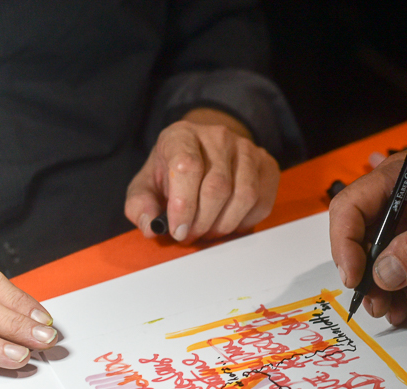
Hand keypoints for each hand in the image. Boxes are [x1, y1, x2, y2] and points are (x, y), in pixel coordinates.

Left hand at [125, 108, 279, 243]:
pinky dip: (244, 222)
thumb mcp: (147, 186)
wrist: (205, 154)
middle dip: (202, 222)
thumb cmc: (173, 173)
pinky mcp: (267, 166)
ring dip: (224, 224)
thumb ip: (139, 206)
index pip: (186, 166)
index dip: (182, 205)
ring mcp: (247, 149)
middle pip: (217, 187)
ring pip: (244, 196)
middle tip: (191, 235)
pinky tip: (228, 221)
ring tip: (209, 231)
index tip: (177, 229)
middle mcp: (217, 136)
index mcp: (182, 135)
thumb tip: (150, 226)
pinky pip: (261, 203)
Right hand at [329, 135, 406, 324]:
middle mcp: (392, 197)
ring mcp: (404, 218)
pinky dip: (400, 285)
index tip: (356, 279)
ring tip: (392, 311)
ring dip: (380, 286)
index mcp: (394, 180)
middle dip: (362, 273)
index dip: (345, 246)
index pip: (348, 210)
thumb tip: (385, 274)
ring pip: (376, 255)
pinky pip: (398, 263)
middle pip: (357, 236)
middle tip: (374, 304)